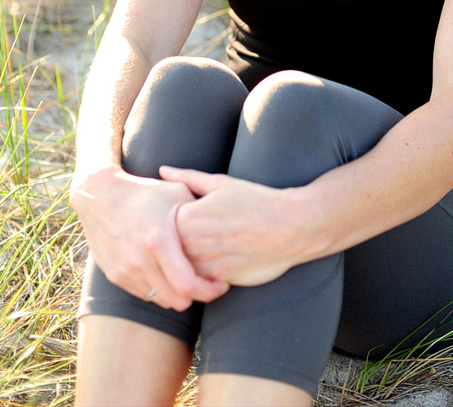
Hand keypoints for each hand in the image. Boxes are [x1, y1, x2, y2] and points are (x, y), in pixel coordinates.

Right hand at [70, 167, 228, 310]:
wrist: (101, 196)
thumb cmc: (146, 193)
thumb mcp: (177, 194)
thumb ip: (200, 213)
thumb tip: (224, 228)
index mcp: (159, 240)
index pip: (188, 285)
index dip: (209, 291)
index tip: (221, 284)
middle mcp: (140, 261)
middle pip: (177, 300)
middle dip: (197, 296)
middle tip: (209, 284)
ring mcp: (125, 271)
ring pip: (161, 299)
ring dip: (177, 294)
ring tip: (188, 276)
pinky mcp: (115, 276)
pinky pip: (145, 294)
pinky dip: (159, 289)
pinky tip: (167, 272)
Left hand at [160, 166, 312, 286]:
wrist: (291, 226)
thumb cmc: (256, 200)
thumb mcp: (221, 184)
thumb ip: (188, 178)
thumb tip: (162, 169)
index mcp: (188, 217)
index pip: (161, 225)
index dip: (168, 224)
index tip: (179, 220)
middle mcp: (191, 242)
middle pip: (167, 250)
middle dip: (172, 247)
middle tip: (194, 238)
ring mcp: (204, 263)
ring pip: (180, 269)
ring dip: (184, 264)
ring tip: (204, 252)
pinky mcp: (218, 280)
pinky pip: (198, 282)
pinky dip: (200, 276)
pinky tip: (213, 264)